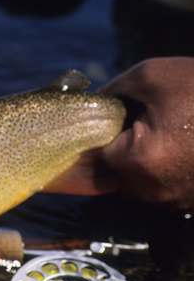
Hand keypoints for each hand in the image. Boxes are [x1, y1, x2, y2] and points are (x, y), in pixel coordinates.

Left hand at [100, 57, 193, 210]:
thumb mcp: (153, 76)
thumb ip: (114, 90)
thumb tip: (95, 104)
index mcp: (139, 161)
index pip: (101, 150)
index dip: (112, 129)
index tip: (130, 114)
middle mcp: (153, 190)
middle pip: (118, 170)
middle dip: (128, 145)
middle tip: (152, 122)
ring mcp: (173, 201)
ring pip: (139, 182)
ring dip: (146, 160)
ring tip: (171, 133)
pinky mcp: (189, 204)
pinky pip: (162, 188)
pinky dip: (166, 170)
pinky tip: (182, 147)